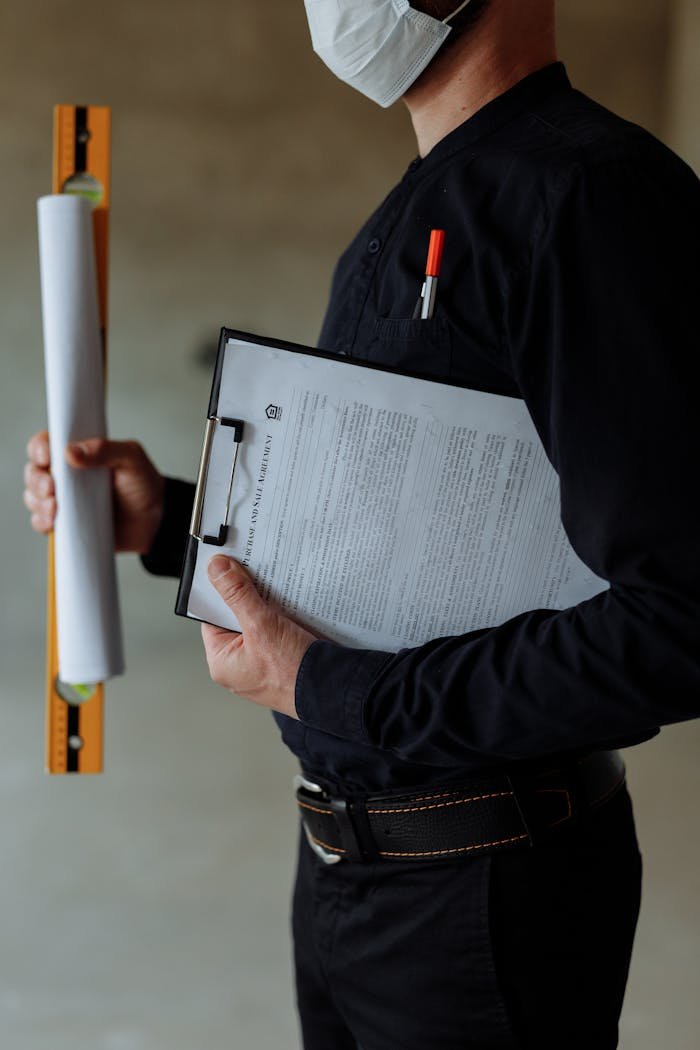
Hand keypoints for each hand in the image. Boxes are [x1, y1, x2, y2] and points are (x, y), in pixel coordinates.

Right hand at [23, 430, 165, 553]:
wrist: (154, 520)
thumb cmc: (142, 484)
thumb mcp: (132, 458)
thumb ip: (106, 449)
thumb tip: (71, 451)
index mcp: (77, 453)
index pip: (46, 443)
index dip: (39, 448)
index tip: (46, 457)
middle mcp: (65, 475)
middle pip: (33, 471)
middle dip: (36, 479)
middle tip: (51, 488)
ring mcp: (63, 500)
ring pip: (33, 497)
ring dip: (37, 502)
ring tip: (55, 508)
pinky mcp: (65, 523)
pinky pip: (41, 522)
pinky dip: (41, 522)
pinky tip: (52, 523)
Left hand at [201, 556, 317, 717]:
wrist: (332, 690)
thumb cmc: (291, 672)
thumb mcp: (260, 624)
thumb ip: (237, 594)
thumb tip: (216, 569)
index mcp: (222, 662)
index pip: (212, 617)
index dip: (220, 593)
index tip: (229, 569)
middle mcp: (239, 666)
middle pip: (236, 619)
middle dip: (248, 598)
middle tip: (256, 576)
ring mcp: (260, 665)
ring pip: (259, 624)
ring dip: (268, 607)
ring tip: (278, 592)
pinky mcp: (282, 661)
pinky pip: (276, 632)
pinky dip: (283, 618)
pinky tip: (292, 608)